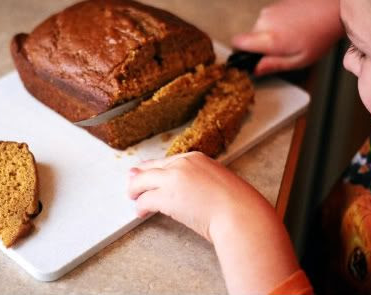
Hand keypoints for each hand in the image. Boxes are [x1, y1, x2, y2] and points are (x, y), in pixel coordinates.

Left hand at [127, 152, 269, 241]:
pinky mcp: (167, 196)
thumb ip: (199, 180)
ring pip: (142, 181)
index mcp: (196, 157)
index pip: (166, 161)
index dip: (153, 168)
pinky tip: (140, 213)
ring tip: (133, 200)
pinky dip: (140, 207)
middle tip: (131, 184)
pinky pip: (145, 200)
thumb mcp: (217, 182)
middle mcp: (182, 163)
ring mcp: (173, 178)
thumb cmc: (236, 203)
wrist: (239, 213)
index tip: (145, 172)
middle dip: (138, 177)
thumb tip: (185, 190)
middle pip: (151, 168)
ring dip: (135, 192)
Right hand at [232, 0, 343, 75]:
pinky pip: (268, 20)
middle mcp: (264, 22)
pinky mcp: (275, 4)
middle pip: (250, 38)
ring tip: (293, 36)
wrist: (332, 7)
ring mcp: (269, 10)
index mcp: (269, 38)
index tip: (251, 57)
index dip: (239, 51)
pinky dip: (277, 25)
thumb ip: (274, 65)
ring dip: (270, 35)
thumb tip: (255, 70)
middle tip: (284, 49)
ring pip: (259, 29)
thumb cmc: (320, 35)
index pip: (237, 42)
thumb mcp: (300, 60)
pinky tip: (294, 26)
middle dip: (262, 46)